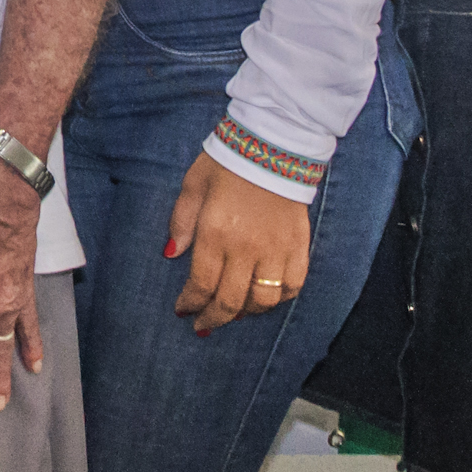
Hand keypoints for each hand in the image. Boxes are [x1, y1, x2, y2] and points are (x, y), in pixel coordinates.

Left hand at [166, 149, 310, 333]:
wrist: (273, 146)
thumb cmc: (226, 165)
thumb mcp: (192, 187)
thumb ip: (180, 223)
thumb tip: (171, 255)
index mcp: (215, 234)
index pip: (201, 284)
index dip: (190, 303)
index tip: (182, 310)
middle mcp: (247, 248)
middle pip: (230, 301)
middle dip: (213, 318)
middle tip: (203, 325)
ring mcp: (276, 250)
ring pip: (263, 301)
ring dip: (245, 314)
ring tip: (232, 313)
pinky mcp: (299, 247)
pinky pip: (292, 286)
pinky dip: (279, 299)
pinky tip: (265, 298)